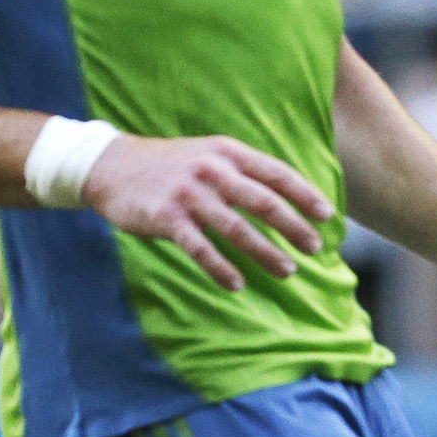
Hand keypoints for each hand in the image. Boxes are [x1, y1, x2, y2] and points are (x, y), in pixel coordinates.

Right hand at [85, 135, 331, 291]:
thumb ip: (242, 172)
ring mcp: (189, 194)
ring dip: (265, 252)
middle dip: (294, 228)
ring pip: (237, 228)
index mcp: (228, 152)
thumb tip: (285, 200)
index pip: (276, 173)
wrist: (110, 165)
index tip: (327, 216)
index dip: (305, 195)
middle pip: (264, 202)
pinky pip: (200, 248)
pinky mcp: (166, 217)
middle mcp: (212, 170)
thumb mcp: (209, 154)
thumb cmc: (170, 165)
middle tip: (315, 248)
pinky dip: (221, 268)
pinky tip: (237, 284)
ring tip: (287, 271)